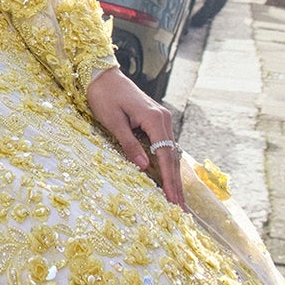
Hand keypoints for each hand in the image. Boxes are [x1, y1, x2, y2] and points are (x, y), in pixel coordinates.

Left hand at [86, 65, 184, 207]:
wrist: (102, 75)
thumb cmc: (104, 97)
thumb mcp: (113, 122)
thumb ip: (129, 144)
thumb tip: (143, 167)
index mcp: (154, 119)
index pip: (165, 155)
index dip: (169, 180)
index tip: (173, 200)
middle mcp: (163, 119)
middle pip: (172, 157)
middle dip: (176, 184)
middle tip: (181, 209)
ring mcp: (161, 119)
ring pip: (170, 153)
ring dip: (173, 177)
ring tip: (177, 200)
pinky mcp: (156, 120)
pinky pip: (165, 146)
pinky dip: (167, 164)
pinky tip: (169, 179)